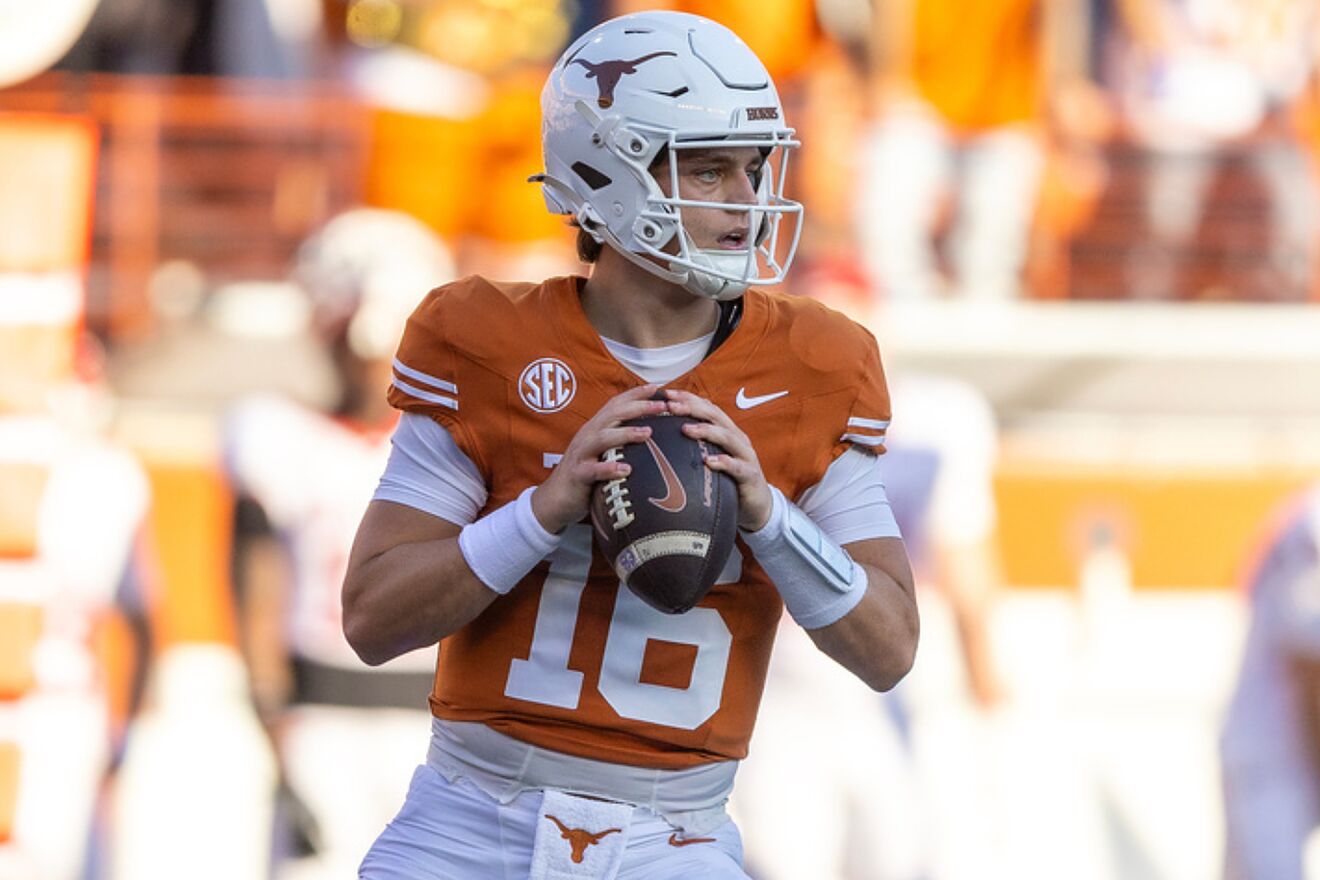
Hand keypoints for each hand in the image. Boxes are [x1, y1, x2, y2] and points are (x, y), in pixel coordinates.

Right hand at [531, 383, 667, 533]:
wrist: (554, 499)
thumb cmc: (585, 475)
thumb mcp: (602, 453)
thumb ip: (619, 441)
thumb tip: (650, 433)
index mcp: (595, 429)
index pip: (615, 405)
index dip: (635, 394)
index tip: (657, 388)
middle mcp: (588, 437)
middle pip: (612, 415)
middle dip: (637, 407)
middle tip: (661, 405)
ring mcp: (581, 455)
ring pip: (602, 438)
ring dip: (626, 433)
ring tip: (647, 432)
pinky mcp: (578, 475)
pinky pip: (593, 470)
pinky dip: (609, 468)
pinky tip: (626, 469)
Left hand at [663, 388, 772, 530]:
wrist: (757, 505)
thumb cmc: (729, 479)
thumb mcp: (713, 456)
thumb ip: (697, 444)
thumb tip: (667, 433)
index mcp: (727, 431)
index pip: (707, 408)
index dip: (688, 398)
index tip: (666, 393)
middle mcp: (737, 438)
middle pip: (715, 416)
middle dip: (692, 408)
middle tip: (671, 405)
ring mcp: (745, 456)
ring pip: (727, 437)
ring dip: (706, 431)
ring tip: (685, 429)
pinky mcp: (751, 475)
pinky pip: (737, 467)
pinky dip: (723, 463)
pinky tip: (708, 462)